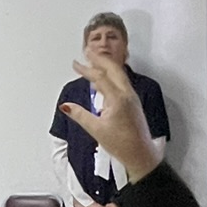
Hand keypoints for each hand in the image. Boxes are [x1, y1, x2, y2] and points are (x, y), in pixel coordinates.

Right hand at [60, 54, 161, 179]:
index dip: (86, 69)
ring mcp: (132, 98)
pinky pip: (122, 82)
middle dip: (99, 58)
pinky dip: (112, 75)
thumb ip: (80, 115)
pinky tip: (105, 79)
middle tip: (88, 51)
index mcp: (118, 99)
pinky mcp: (133, 103)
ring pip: (119, 74)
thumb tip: (66, 106)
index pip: (100, 77)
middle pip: (113, 69)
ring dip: (107, 65)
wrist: (141, 155)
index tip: (75, 64)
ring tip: (95, 61)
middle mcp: (127, 94)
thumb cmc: (122, 144)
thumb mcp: (96, 130)